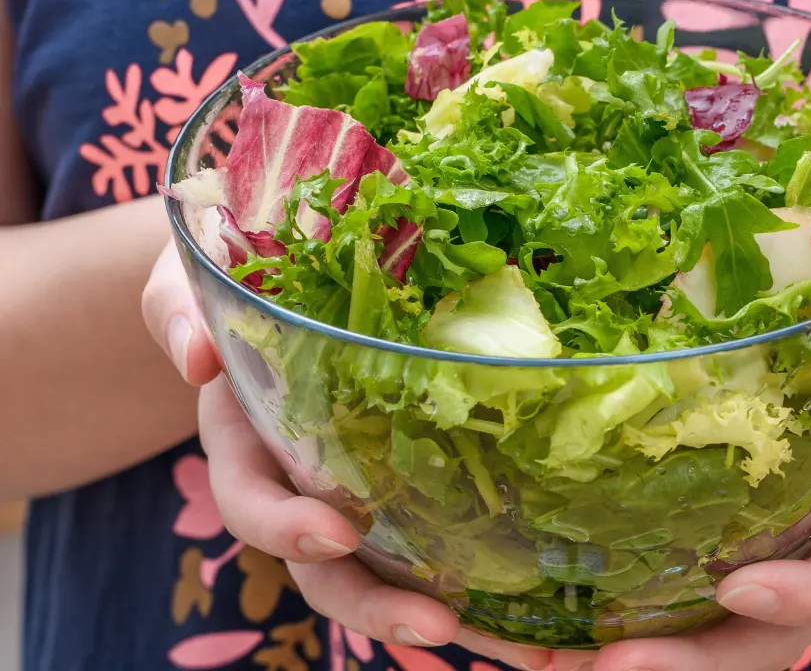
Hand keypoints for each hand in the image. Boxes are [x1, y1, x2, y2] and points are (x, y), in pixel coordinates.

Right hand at [143, 243, 553, 670]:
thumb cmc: (236, 274)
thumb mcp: (191, 279)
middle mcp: (297, 480)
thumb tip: (196, 356)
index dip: (285, 525)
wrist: (283, 276)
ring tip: (512, 640)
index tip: (337, 531)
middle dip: (374, 606)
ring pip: (385, 572)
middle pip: (324, 567)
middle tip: (437, 625)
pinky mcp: (404, 482)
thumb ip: (178, 309)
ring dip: (440, 612)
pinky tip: (534, 611)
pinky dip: (479, 581)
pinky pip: (432, 540)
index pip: (249, 500)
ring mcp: (352, 489)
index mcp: (243, 439)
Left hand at [145, 241, 810, 670]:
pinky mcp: (721, 511)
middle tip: (605, 664)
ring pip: (709, 623)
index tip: (743, 592)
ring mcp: (772, 529)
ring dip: (635, 650)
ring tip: (541, 656)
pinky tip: (539, 605)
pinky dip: (615, 599)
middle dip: (694, 662)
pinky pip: (673, 573)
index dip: (809, 596)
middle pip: (769, 632)